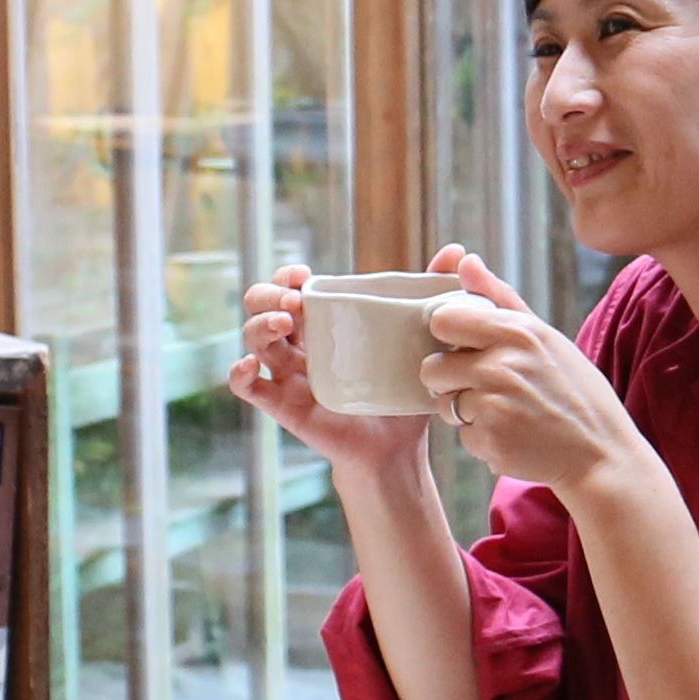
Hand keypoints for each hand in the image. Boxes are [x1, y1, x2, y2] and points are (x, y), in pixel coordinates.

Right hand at [229, 258, 444, 478]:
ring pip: (253, 340)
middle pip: (261, 305)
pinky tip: (250, 366)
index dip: (288, 275)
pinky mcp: (285, 406)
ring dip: (260, 325)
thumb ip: (433, 296)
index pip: (290, 287)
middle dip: (269, 294)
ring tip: (286, 322)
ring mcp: (288, 375)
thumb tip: (458, 250)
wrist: (399, 448)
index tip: (304, 275)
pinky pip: (250, 389)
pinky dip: (240, 375)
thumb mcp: (422, 340)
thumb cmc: (404, 393)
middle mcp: (300, 346)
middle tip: (295, 301)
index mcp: (324, 325)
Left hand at [417, 248, 647, 496]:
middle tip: (483, 387)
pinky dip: (481, 438)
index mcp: (516, 331)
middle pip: (432, 368)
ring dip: (464, 411)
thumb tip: (465, 260)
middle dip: (448, 380)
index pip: (442, 320)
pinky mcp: (489, 439)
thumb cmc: (574, 390)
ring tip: (505, 412)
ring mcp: (493, 404)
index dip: (447, 337)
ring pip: (444, 404)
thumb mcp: (546, 336)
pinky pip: (462, 435)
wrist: (601, 452)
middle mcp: (501, 364)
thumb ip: (499, 297)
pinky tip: (513, 435)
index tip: (464, 347)